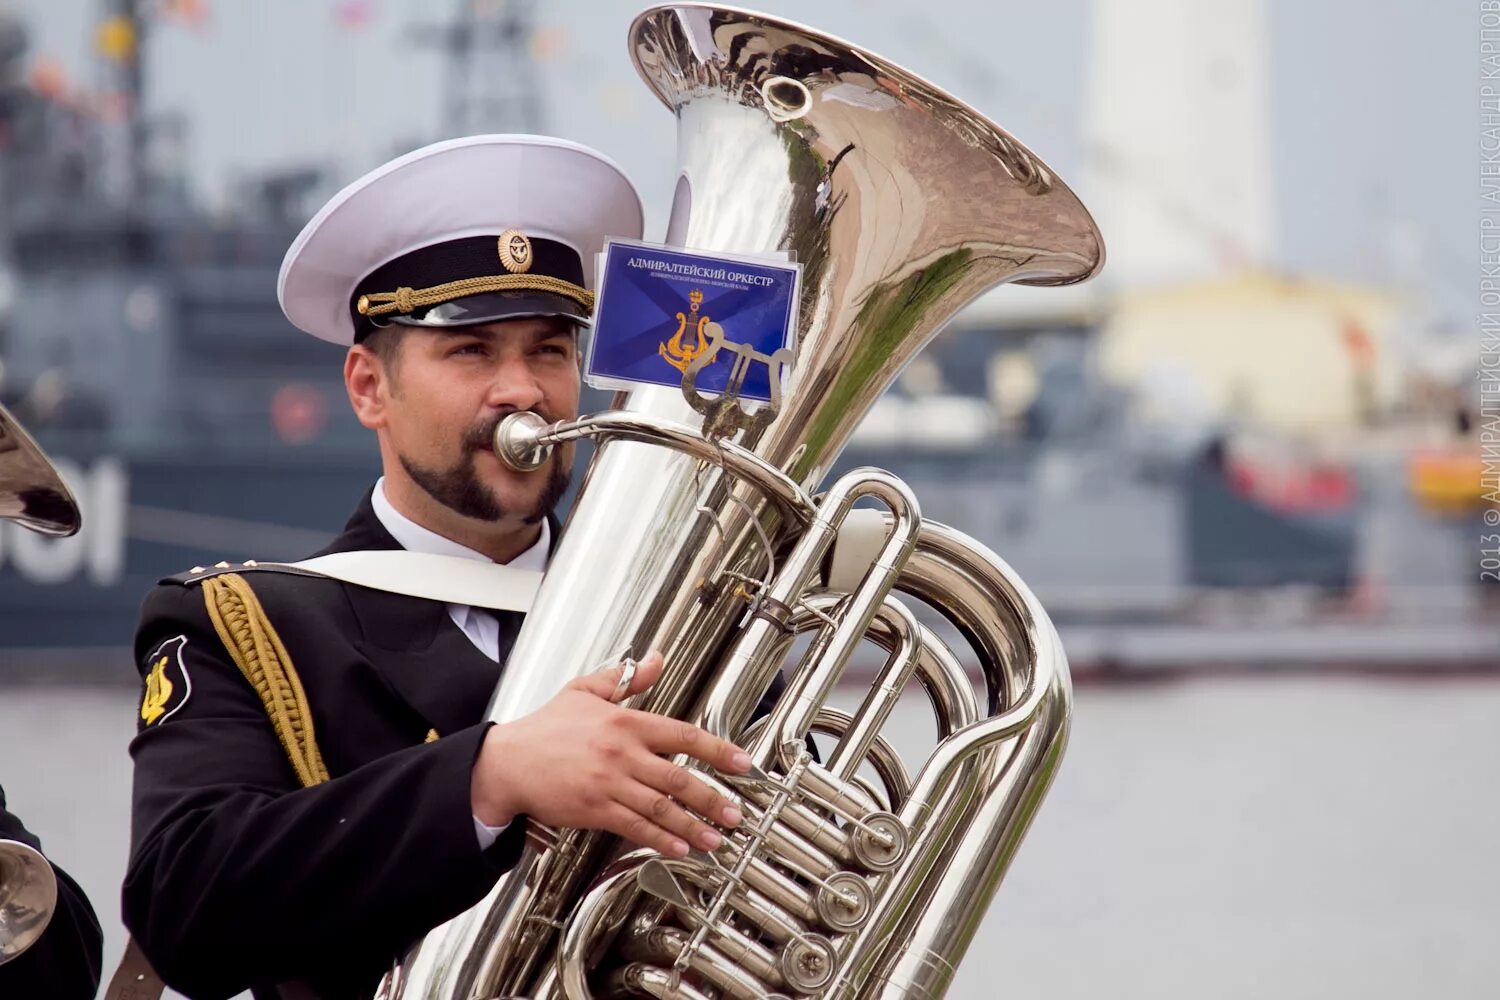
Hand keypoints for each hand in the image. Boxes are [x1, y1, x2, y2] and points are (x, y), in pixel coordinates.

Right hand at [470, 651, 750, 856]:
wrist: (506, 761)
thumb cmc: (545, 728)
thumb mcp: (585, 691)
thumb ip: (626, 679)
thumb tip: (655, 658)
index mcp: (624, 722)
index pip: (682, 735)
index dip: (717, 750)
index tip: (741, 764)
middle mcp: (622, 753)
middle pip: (678, 778)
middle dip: (712, 798)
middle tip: (735, 813)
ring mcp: (609, 784)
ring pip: (661, 808)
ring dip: (693, 825)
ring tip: (716, 839)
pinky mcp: (594, 810)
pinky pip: (635, 827)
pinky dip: (661, 840)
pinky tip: (680, 848)